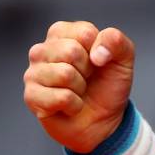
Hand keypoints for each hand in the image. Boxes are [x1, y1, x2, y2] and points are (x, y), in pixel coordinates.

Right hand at [23, 21, 135, 152]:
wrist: (102, 121)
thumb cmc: (108, 85)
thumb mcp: (123, 58)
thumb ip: (116, 41)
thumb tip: (97, 54)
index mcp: (62, 33)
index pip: (85, 33)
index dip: (99, 51)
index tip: (97, 61)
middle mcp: (43, 49)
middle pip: (71, 51)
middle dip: (87, 70)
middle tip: (86, 79)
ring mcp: (33, 73)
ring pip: (64, 74)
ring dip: (80, 88)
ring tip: (77, 92)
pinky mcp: (31, 96)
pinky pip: (61, 97)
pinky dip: (74, 105)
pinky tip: (70, 106)